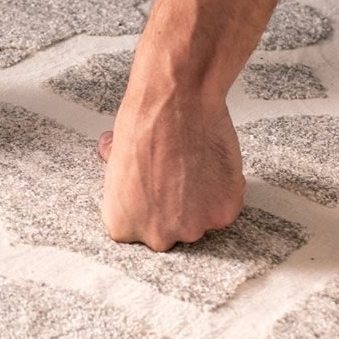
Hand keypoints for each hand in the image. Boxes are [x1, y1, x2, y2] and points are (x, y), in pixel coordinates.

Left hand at [98, 77, 245, 251]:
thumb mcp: (114, 155)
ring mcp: (192, 228)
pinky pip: (228, 205)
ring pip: (202, 220)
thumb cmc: (144, 121)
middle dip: (177, 208)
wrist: (177, 102)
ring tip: (196, 164)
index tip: (157, 192)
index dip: (151, 208)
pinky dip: (226, 187)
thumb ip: (122, 177)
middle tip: (179, 176)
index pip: (139, 231)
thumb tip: (111, 157)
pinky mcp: (222, 214)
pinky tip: (212, 161)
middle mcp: (156, 236)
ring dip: (203, 199)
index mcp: (121, 226)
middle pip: (172, 231)